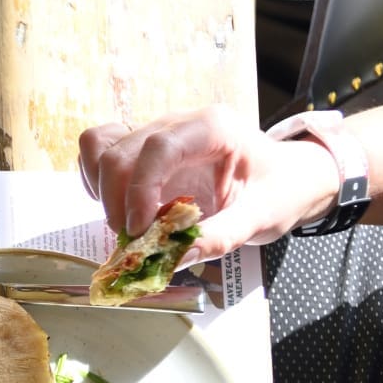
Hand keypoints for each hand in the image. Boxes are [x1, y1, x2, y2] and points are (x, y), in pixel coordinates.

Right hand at [78, 107, 341, 264]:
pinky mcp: (142, 147)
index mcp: (214, 129)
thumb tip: (174, 259)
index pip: (158, 148)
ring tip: (124, 222)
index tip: (140, 230)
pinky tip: (121, 207)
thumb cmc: (278, 190)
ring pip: (99, 144)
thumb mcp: (261, 217)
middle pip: (120, 149)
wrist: (286, 176)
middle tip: (133, 240)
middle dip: (115, 199)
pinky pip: (99, 151)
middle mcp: (178, 123)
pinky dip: (97, 181)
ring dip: (101, 188)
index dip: (139, 190)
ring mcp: (156, 131)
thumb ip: (220, 237)